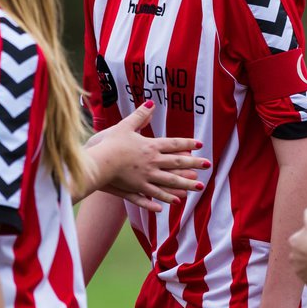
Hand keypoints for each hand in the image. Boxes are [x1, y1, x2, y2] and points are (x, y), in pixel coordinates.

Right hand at [88, 102, 208, 208]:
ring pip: (170, 182)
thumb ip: (139, 116)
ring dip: (185, 184)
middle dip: (193, 164)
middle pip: (176, 163)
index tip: (200, 144)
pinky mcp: (137, 187)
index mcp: (150, 146)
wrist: (98, 161)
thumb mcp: (125, 126)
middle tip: (208, 166)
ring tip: (198, 187)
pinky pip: (153, 194)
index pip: (173, 144)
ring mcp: (146, 176)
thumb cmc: (110, 142)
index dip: (187, 143)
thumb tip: (151, 104)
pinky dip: (163, 199)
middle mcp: (152, 162)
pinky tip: (173, 203)